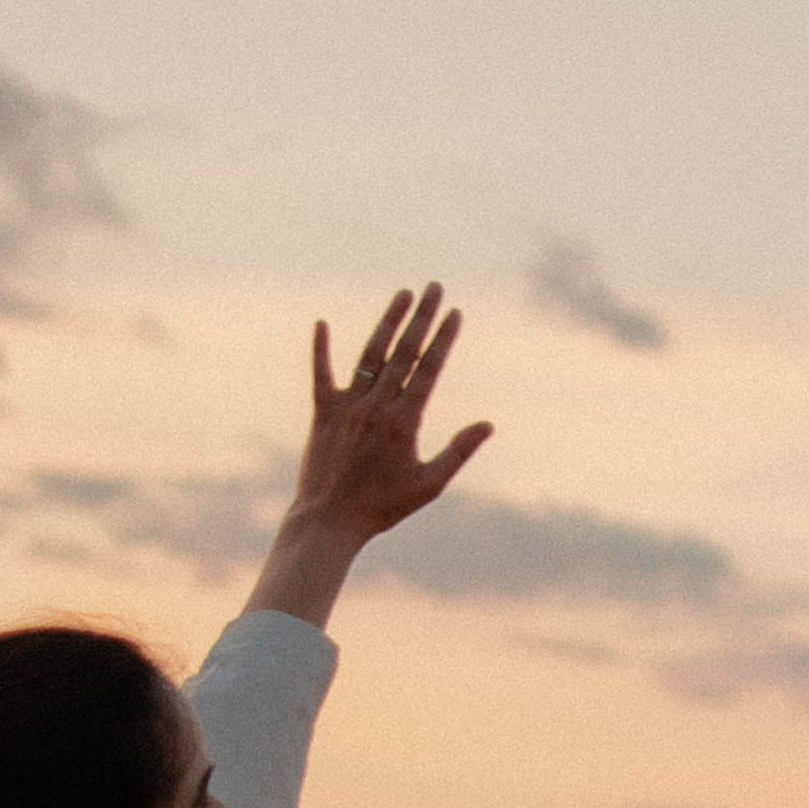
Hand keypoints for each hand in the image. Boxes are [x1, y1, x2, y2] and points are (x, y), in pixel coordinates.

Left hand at [294, 285, 493, 546]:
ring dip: (388, 321)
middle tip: (434, 286)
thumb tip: (488, 425)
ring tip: (402, 295)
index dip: (444, 338)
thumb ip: (458, 451)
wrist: (330, 520)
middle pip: (404, 352)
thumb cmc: (384, 507)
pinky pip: (321, 373)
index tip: (455, 312)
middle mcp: (376, 405)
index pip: (429, 369)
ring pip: (371, 354)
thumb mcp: (429, 484)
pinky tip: (321, 323)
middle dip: (422, 317)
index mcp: (404, 421)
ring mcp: (348, 405)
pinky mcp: (322, 412)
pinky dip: (320, 348)